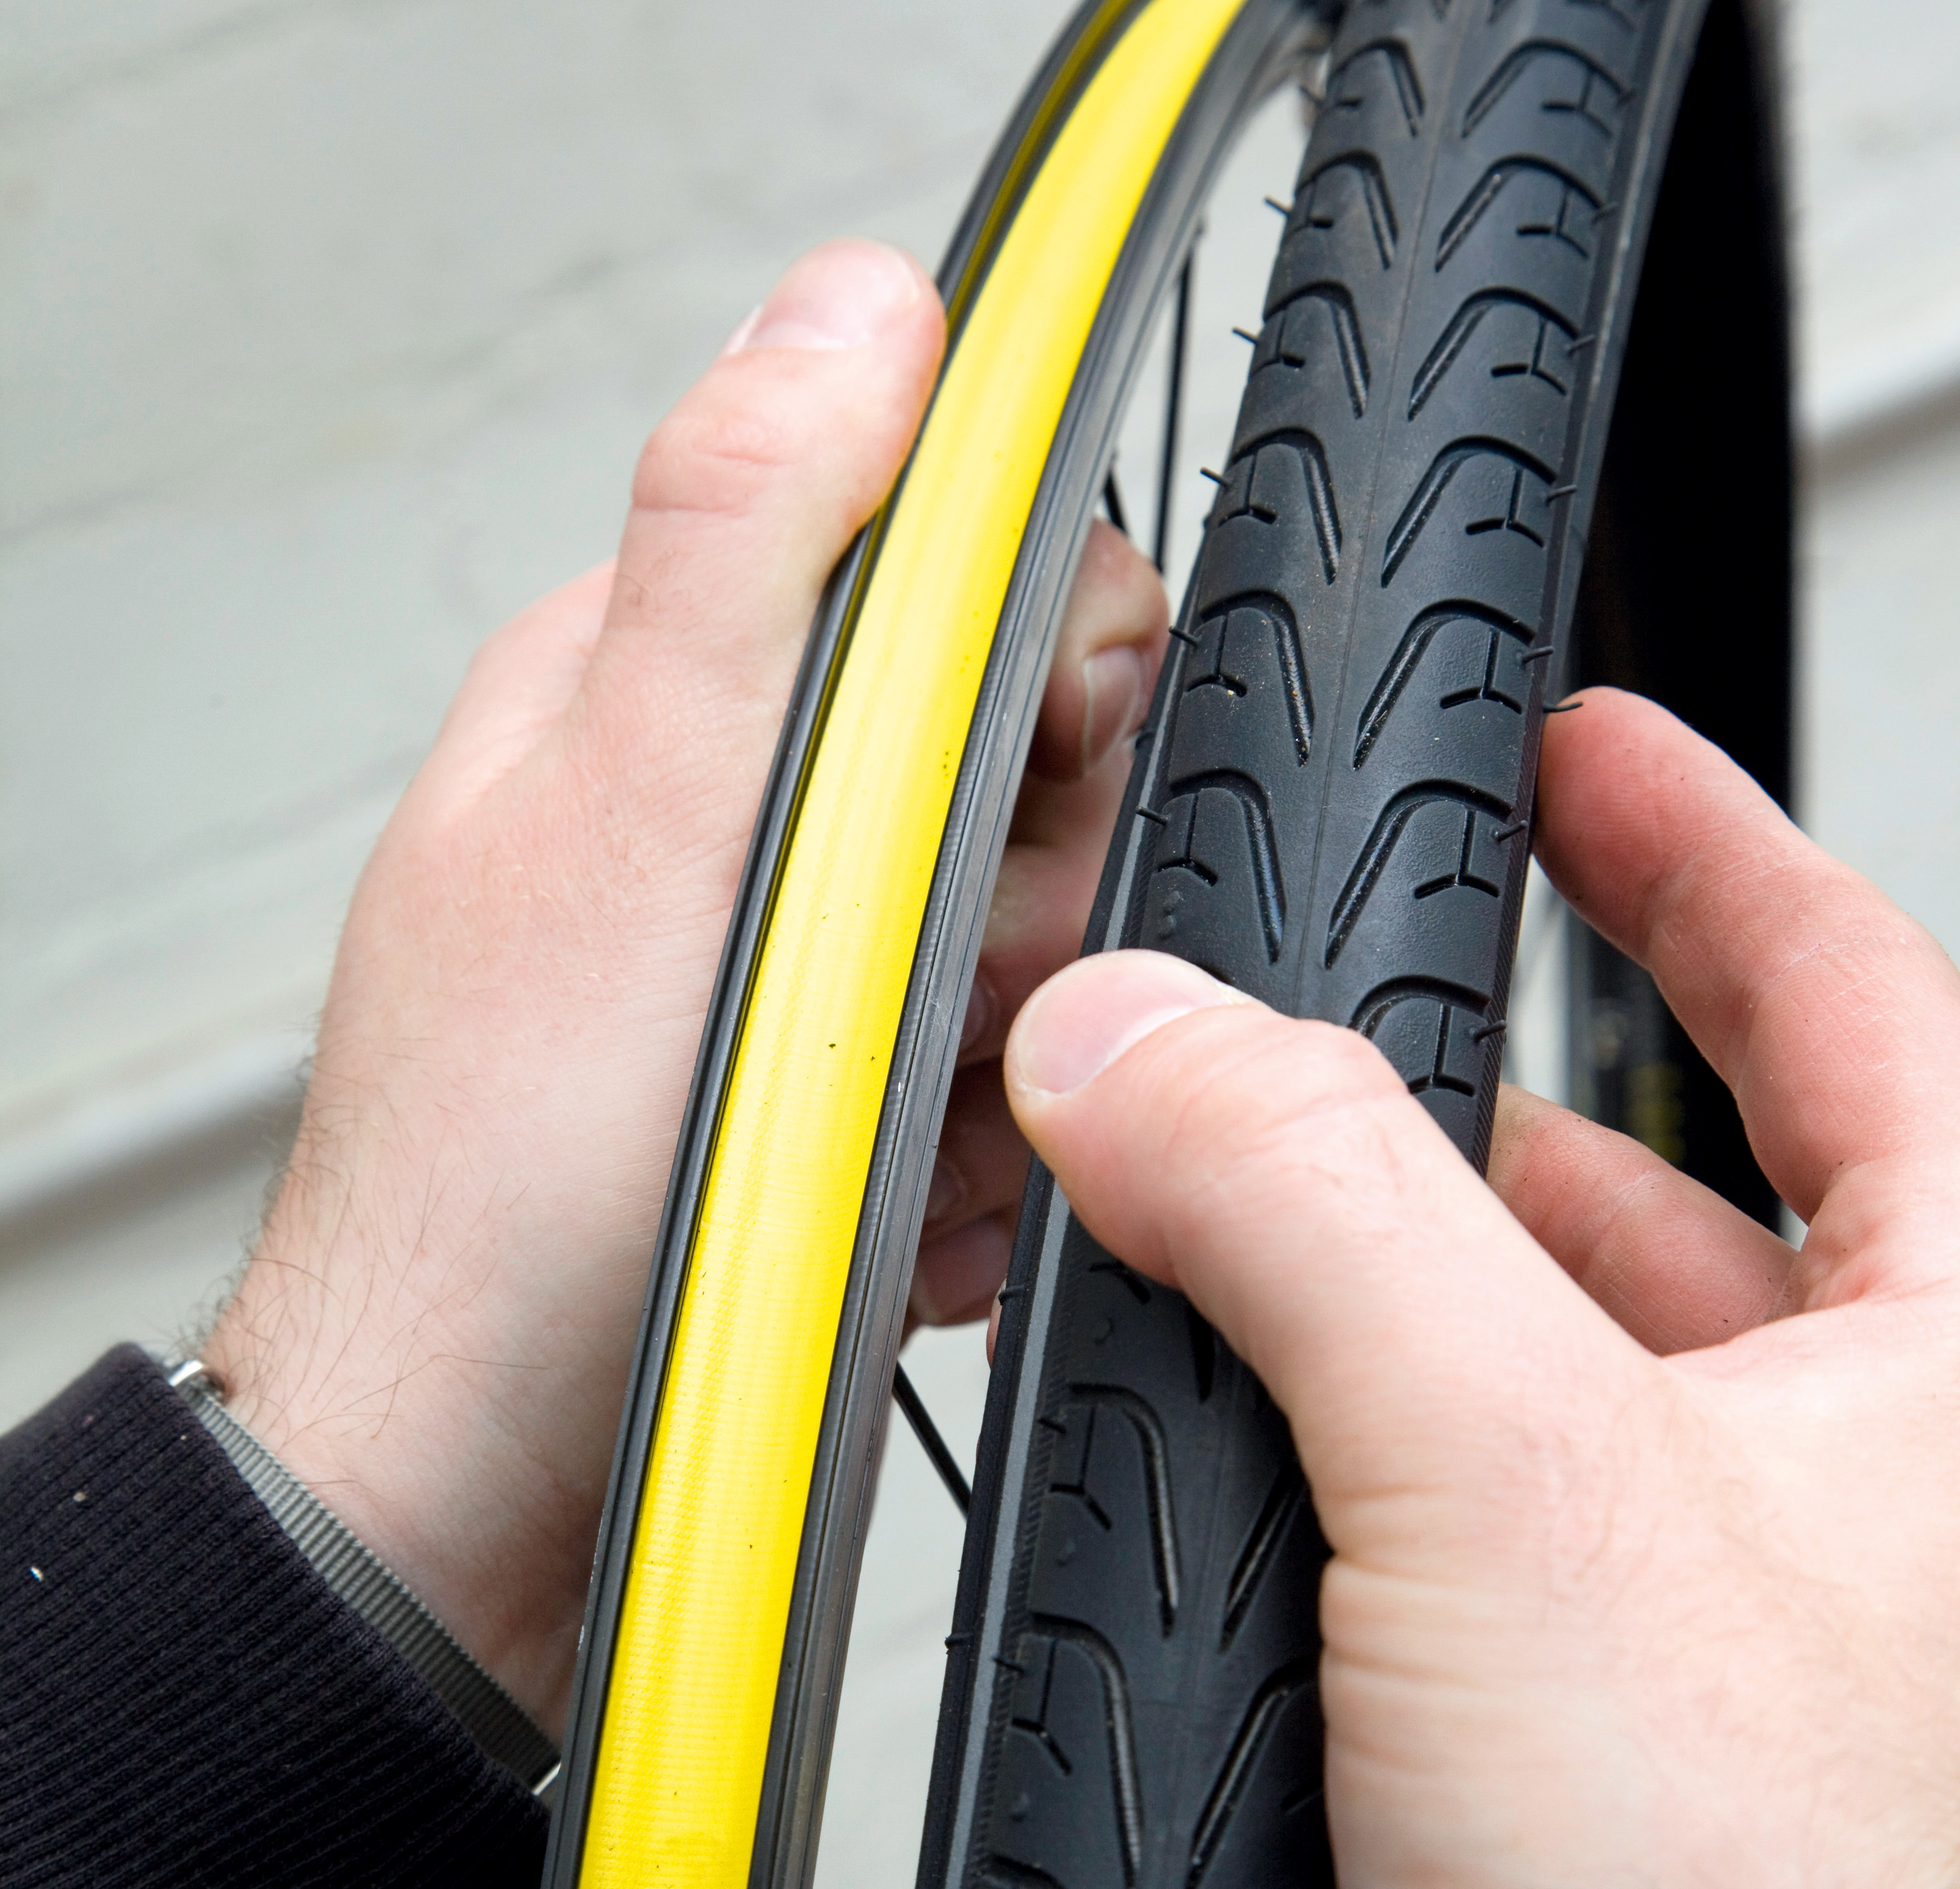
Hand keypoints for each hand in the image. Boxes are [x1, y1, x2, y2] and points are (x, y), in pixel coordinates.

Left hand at [202, 240, 1166, 1732]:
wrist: (476, 1486)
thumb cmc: (510, 1178)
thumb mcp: (635, 806)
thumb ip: (747, 541)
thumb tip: (850, 304)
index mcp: (674, 689)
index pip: (954, 569)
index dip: (1041, 678)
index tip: (1012, 795)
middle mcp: (730, 813)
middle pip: (1017, 774)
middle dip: (1015, 915)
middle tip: (923, 1007)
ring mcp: (784, 966)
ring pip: (1025, 952)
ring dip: (1000, 1070)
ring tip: (889, 1143)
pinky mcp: (825, 1094)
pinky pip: (992, 1090)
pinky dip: (966, 1166)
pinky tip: (882, 1212)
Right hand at [1007, 688, 1959, 1884]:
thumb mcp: (1534, 1503)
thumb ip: (1313, 1219)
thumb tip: (1128, 1040)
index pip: (1848, 981)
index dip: (1696, 832)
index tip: (1583, 742)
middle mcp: (1882, 1466)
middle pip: (1684, 1166)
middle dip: (1501, 1064)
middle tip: (1364, 980)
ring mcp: (1757, 1602)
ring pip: (1566, 1345)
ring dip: (1411, 1257)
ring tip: (1266, 1183)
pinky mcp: (1629, 1716)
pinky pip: (1490, 1494)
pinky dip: (1377, 1424)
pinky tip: (1273, 1424)